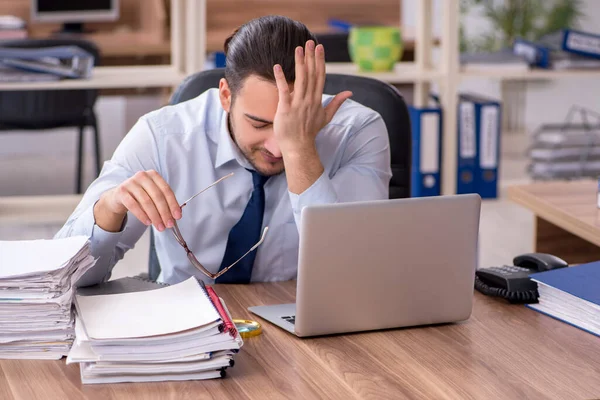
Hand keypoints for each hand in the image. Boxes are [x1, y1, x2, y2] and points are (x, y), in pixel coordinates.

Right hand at [97, 170, 181, 231]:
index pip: (166, 190)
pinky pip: (133, 205)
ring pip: (146, 201)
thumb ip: (165, 203)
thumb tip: (175, 215)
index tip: (177, 216)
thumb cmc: (140, 196)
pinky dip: (142, 215)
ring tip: (159, 226)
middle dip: (164, 212)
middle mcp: (142, 176)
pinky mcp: (121, 191)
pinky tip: (148, 222)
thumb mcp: (153, 196)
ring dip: (155, 216)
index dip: (173, 204)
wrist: (120, 196)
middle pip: (157, 196)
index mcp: (154, 175)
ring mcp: (131, 182)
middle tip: (168, 224)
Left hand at [272, 40, 351, 154]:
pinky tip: (277, 66)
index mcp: (318, 100)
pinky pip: (284, 91)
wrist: (299, 147)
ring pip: (300, 80)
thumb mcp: (326, 116)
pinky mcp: (286, 109)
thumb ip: (336, 103)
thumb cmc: (310, 132)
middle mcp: (309, 100)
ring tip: (298, 49)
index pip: (320, 76)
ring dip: (299, 63)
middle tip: (310, 42)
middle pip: (311, 75)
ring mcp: (298, 104)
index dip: (320, 61)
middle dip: (311, 58)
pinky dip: (281, 79)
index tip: (320, 48)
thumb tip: (349, 93)